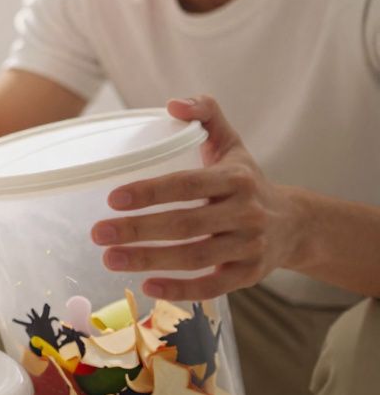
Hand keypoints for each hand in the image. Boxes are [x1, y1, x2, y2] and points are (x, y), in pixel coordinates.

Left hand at [89, 95, 307, 300]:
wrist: (296, 224)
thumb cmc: (248, 180)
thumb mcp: (231, 143)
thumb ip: (206, 114)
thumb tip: (173, 104)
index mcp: (236, 178)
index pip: (187, 184)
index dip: (149, 192)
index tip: (112, 199)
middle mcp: (246, 213)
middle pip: (185, 225)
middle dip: (137, 230)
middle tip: (98, 234)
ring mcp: (249, 247)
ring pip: (195, 258)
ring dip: (149, 260)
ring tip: (110, 258)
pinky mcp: (250, 275)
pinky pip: (213, 286)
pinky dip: (181, 290)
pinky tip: (147, 287)